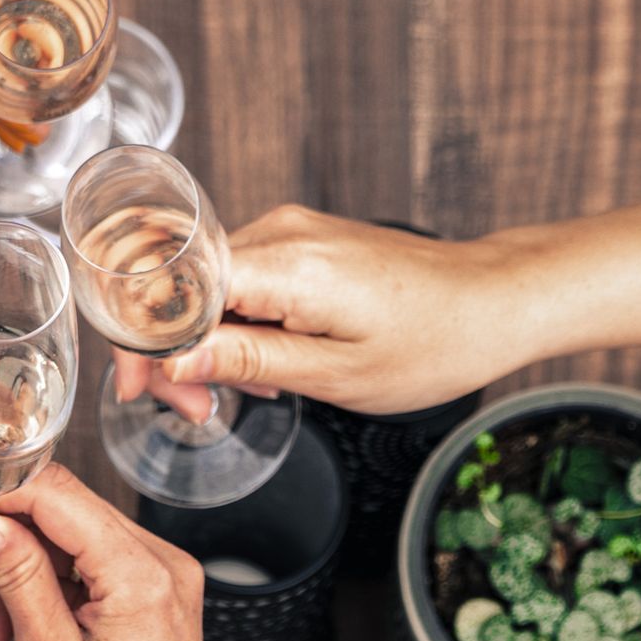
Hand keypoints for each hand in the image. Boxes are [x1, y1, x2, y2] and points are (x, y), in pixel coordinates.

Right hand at [0, 463, 228, 640]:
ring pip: (66, 543)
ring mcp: (159, 584)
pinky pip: (84, 575)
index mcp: (142, 573)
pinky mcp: (150, 606)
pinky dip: (38, 590)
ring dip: (6, 564)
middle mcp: (161, 565)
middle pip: (58, 513)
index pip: (54, 494)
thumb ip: (17, 577)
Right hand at [155, 206, 534, 413]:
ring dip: (201, 340)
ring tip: (233, 394)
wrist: (495, 301)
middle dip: (170, 351)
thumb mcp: (336, 376)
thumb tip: (174, 362)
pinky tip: (259, 363)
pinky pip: (239, 277)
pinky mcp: (301, 239)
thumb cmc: (436, 341)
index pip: (171, 287)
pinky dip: (233, 322)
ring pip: (204, 283)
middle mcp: (279, 231)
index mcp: (286, 264)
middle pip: (178, 284)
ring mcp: (290, 230)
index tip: (145, 390)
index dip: (145, 342)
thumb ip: (248, 362)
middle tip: (193, 410)